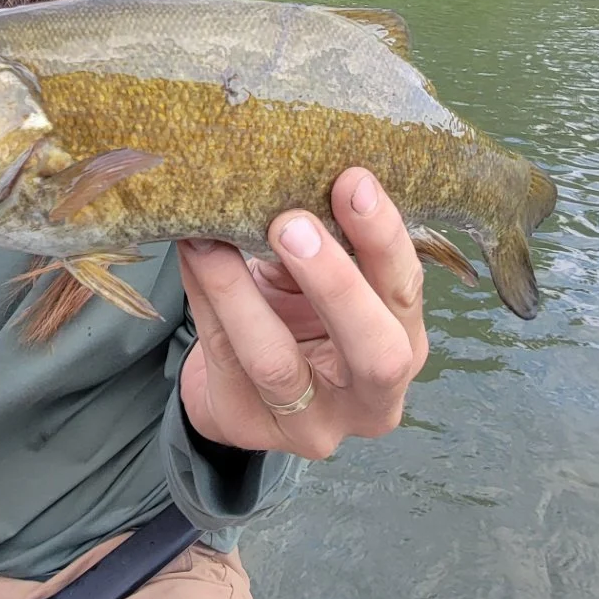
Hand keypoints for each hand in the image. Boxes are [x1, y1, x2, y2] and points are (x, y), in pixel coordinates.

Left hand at [176, 168, 428, 460]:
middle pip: (375, 351)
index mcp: (406, 345)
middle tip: (291, 224)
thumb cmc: (299, 312)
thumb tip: (289, 170)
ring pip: (277, 362)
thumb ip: (324, 241)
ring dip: (241, 292)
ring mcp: (312, 427)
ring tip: (213, 238)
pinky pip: (224, 356)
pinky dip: (206, 299)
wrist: (245, 382)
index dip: (382, 239)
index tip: (352, 181)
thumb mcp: (323, 280)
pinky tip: (192, 254)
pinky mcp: (249, 427)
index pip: (406, 293)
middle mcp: (372, 400)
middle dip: (336, 283)